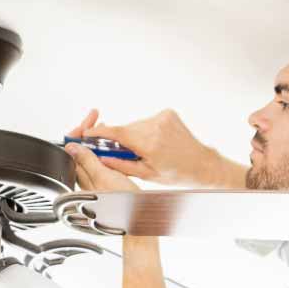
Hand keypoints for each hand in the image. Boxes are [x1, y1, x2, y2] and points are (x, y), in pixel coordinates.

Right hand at [67, 108, 225, 185]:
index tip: (87, 133)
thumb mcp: (146, 174)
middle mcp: (156, 127)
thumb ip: (121, 164)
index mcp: (149, 144)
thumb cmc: (176, 173)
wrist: (201, 164)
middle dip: (120, 139)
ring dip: (134, 135)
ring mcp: (163, 118)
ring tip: (146, 149)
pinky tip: (156, 141)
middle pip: (125, 129)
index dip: (99, 132)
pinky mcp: (168, 113)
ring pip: (135, 125)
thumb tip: (100, 159)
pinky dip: (146, 130)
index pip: (117, 133)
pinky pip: (147, 121)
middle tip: (125, 152)